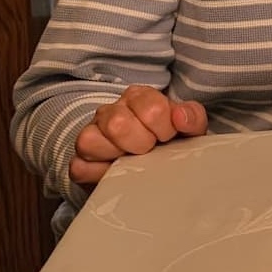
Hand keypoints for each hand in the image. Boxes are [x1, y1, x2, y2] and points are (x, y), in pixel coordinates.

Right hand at [68, 85, 208, 187]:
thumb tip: (180, 117)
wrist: (155, 167)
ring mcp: (91, 134)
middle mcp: (111, 111)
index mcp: (138, 96)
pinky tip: (115, 172)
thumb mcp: (189, 128)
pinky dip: (98, 174)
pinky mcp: (80, 160)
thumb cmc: (171, 142)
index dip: (165, 128)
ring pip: (89, 141)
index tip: (168, 137)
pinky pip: (79, 167)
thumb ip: (192, 117)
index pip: (152, 108)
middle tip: (150, 150)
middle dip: (141, 143)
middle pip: (118, 123)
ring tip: (132, 161)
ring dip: (117, 156)